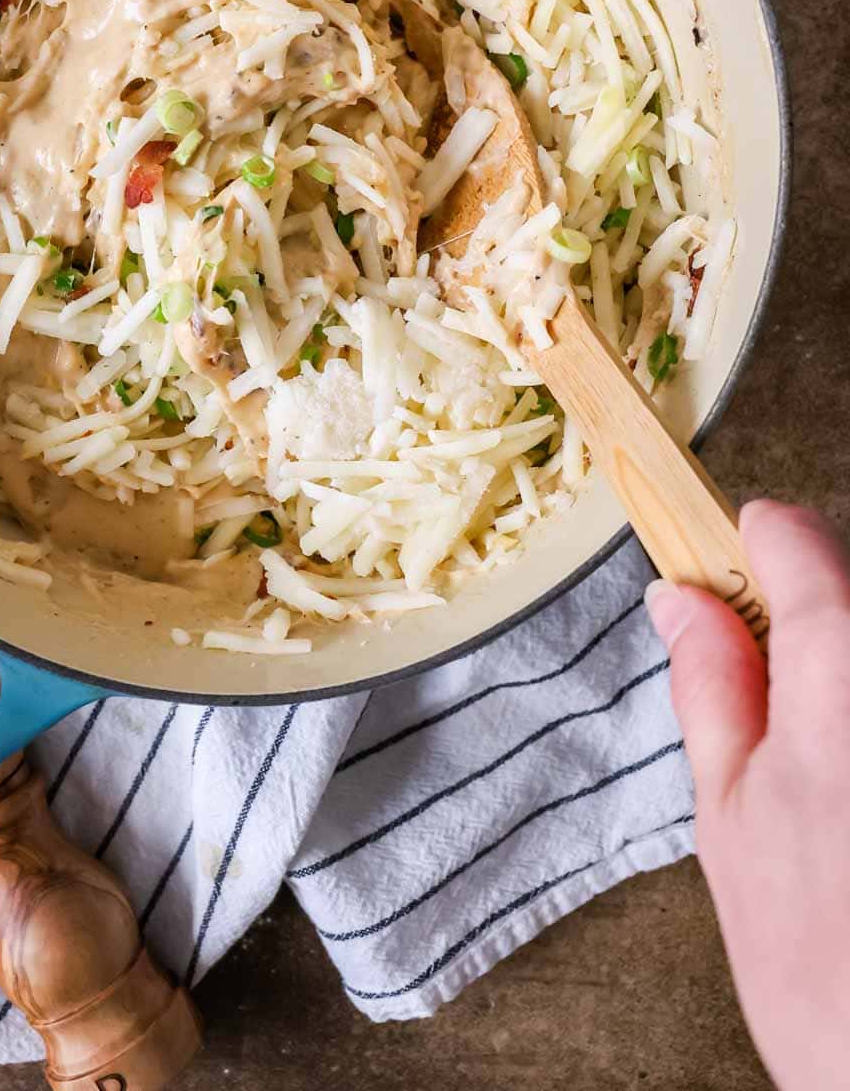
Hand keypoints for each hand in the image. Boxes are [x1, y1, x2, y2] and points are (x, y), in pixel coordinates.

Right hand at [645, 499, 849, 1090]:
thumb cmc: (826, 978)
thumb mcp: (728, 816)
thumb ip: (710, 684)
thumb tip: (681, 598)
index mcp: (843, 670)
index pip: (795, 537)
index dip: (750, 550)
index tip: (724, 577)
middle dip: (802, 632)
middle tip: (768, 724)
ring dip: (841, 694)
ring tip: (832, 805)